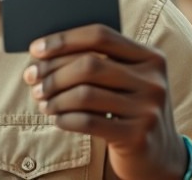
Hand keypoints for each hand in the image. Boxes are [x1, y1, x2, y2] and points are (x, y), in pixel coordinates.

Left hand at [22, 25, 186, 179]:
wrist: (159, 155)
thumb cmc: (129, 109)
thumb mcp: (125, 81)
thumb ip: (97, 62)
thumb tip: (42, 55)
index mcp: (150, 57)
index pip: (100, 36)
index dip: (64, 40)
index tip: (36, 49)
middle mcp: (153, 80)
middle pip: (89, 64)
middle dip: (53, 72)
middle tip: (32, 80)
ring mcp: (148, 109)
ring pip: (85, 94)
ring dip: (55, 98)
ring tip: (43, 102)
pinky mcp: (138, 136)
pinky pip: (88, 122)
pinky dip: (65, 119)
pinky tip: (58, 119)